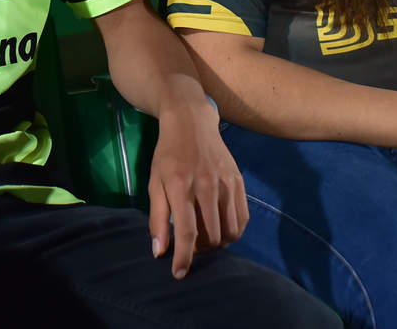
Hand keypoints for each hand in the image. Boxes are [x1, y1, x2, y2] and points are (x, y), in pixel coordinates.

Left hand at [147, 96, 247, 278]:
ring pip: (230, 231)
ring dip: (218, 243)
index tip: (179, 274)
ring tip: (206, 237)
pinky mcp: (238, 181)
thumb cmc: (167, 155)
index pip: (186, 231)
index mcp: (180, 186)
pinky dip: (234, 231)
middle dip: (201, 250)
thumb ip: (157, 218)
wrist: (191, 122)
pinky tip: (221, 227)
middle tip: (191, 246)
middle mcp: (206, 185)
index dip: (184, 257)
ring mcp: (225, 182)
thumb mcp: (154, 183)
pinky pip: (242, 218)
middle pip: (212, 235)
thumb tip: (159, 252)